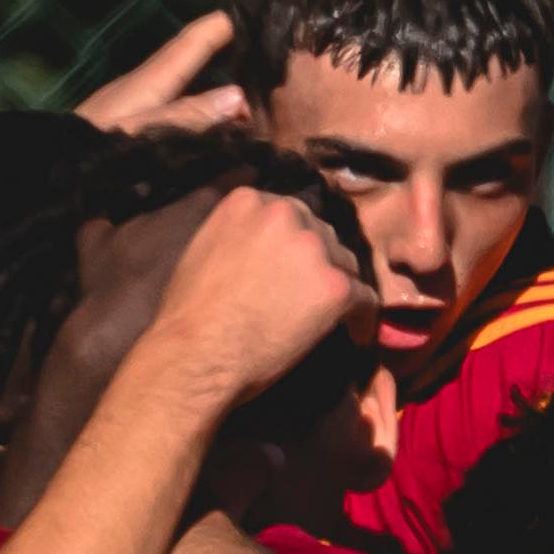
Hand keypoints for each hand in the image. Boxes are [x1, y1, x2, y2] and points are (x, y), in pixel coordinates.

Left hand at [72, 10, 246, 135]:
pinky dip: (197, 116)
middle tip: (262, 71)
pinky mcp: (127, 128)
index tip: (253, 19)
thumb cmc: (93, 150)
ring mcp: (135, 107)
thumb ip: (188, 117)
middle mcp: (144, 86)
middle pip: (190, 62)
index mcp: (150, 80)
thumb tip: (237, 97)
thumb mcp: (143, 132)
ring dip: (213, 93)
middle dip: (224, 59)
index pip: (192, 42)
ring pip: (183, 89)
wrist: (43, 172)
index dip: (221, 28)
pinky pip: (173, 112)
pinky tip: (206, 134)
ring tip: (246, 110)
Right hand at [136, 185, 378, 411]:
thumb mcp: (204, 248)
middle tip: (310, 297)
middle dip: (318, 264)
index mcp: (250, 200)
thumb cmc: (188, 314)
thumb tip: (255, 245)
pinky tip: (355, 335)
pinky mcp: (335, 286)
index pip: (291, 216)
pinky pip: (365, 298)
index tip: (293, 271)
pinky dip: (362, 319)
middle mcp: (285, 213)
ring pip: (345, 264)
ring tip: (328, 318)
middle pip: (322, 235)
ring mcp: (314, 248)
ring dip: (337, 289)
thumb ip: (237, 233)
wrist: (196, 352)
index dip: (295, 246)